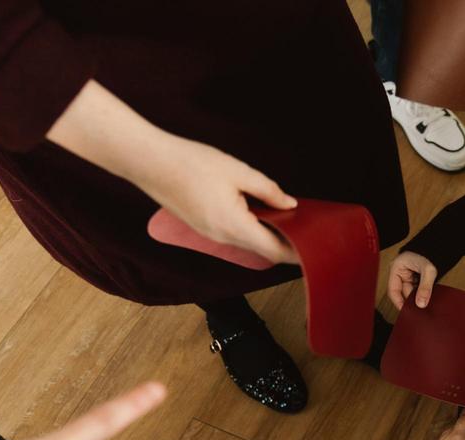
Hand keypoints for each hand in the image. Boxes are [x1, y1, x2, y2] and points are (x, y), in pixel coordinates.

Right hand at [136, 135, 298, 265]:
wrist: (149, 162)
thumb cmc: (191, 162)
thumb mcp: (238, 171)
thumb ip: (268, 190)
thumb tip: (290, 205)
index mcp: (234, 225)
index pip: (274, 250)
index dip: (297, 252)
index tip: (316, 249)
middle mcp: (222, 237)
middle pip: (263, 249)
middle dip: (287, 242)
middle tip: (309, 228)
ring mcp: (210, 235)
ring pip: (249, 242)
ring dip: (269, 234)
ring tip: (290, 218)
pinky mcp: (203, 228)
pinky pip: (235, 234)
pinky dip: (252, 228)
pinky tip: (262, 212)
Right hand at [388, 251, 438, 309]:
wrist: (439, 249)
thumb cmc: (430, 254)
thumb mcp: (428, 271)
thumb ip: (425, 287)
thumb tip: (421, 304)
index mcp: (396, 268)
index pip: (393, 290)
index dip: (398, 302)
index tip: (406, 312)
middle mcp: (399, 273)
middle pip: (403, 293)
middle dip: (411, 301)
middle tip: (419, 310)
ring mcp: (407, 277)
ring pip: (411, 293)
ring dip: (417, 299)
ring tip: (424, 305)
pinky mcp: (415, 279)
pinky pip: (417, 291)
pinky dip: (421, 296)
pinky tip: (426, 300)